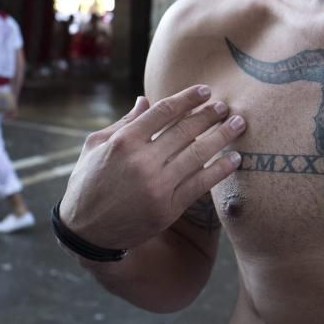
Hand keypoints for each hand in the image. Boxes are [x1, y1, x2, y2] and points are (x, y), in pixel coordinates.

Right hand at [58, 85, 244, 251]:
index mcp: (123, 141)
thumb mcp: (94, 146)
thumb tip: (146, 99)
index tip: (205, 90)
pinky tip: (234, 159)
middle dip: (210, 115)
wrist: (85, 233)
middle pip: (186, 130)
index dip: (188, 98)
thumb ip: (124, 122)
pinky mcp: (167, 209)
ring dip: (222, 136)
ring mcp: (157, 186)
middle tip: (225, 106)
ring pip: (198, 154)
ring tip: (238, 124)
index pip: (164, 112)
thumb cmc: (88, 183)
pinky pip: (200, 184)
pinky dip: (220, 170)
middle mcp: (142, 161)